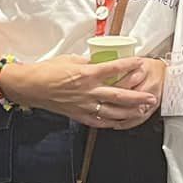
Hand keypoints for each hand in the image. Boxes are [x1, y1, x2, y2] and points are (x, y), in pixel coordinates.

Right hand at [3, 55, 160, 128]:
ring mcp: (84, 105)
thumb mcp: (70, 59)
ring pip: (112, 112)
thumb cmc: (47, 71)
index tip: (140, 62)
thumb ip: (89, 62)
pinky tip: (120, 122)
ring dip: (130, 112)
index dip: (130, 65)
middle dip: (138, 97)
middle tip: (151, 97)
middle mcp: (88, 91)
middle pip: (119, 95)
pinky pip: (98, 121)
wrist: (31, 86)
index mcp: (86, 74)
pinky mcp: (78, 115)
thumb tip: (102, 62)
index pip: (114, 69)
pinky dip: (111, 122)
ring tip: (142, 111)